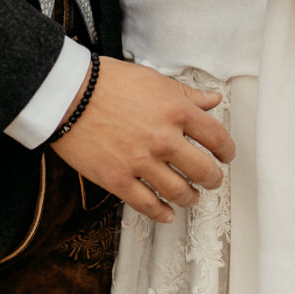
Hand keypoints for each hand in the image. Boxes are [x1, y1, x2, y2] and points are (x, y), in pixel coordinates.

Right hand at [50, 57, 234, 223]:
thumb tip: (213, 99)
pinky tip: (167, 213)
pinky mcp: (118, 179)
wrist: (68, 94)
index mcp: (176, 110)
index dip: (227, 150)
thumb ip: (186, 94)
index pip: (216, 137)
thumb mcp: (153, 79)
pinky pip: (147, 205)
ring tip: (191, 196)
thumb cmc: (109, 81)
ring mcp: (141, 162)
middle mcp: (163, 138)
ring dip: (190, 197)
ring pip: (179, 192)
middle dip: (213, 179)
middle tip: (212, 180)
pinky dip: (162, 213)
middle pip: (204, 171)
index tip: (226, 155)